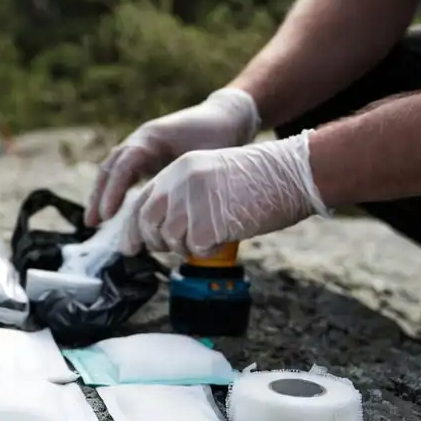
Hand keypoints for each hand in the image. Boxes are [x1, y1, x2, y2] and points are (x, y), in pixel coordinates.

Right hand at [87, 88, 260, 225]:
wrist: (225, 117)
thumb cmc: (218, 135)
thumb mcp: (205, 156)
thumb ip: (188, 179)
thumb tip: (178, 211)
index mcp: (151, 138)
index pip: (124, 165)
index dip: (114, 191)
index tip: (108, 215)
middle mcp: (139, 141)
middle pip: (110, 168)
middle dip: (98, 195)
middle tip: (91, 222)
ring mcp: (139, 147)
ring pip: (112, 171)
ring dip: (101, 195)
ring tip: (92, 221)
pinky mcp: (145, 156)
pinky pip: (122, 174)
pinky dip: (113, 191)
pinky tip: (110, 211)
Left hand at [115, 130, 331, 257]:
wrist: (290, 173)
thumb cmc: (259, 180)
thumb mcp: (211, 176)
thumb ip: (184, 196)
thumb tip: (162, 230)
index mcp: (178, 169)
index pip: (142, 201)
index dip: (133, 228)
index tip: (130, 247)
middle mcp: (179, 182)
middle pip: (148, 222)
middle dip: (157, 242)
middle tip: (179, 248)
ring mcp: (192, 201)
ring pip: (171, 239)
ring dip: (188, 247)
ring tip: (212, 237)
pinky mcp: (208, 222)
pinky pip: (197, 249)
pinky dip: (209, 251)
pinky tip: (226, 237)